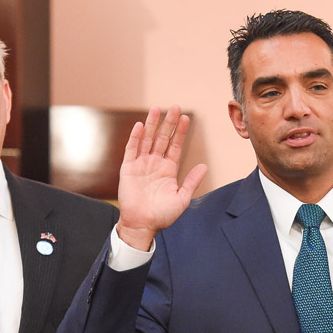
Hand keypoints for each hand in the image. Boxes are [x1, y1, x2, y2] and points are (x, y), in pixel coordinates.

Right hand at [114, 106, 207, 250]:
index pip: (175, 146)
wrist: (143, 225)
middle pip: (162, 138)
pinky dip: (135, 137)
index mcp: (168, 169)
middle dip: (168, 123)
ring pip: (147, 140)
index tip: (187, 118)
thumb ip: (191, 181)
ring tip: (157, 109)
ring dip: (152, 124)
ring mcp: (141, 164)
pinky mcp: (128, 169)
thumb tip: (204, 166)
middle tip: (175, 107)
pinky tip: (140, 125)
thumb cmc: (162, 216)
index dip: (180, 132)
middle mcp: (155, 164)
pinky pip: (131, 149)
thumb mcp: (182, 198)